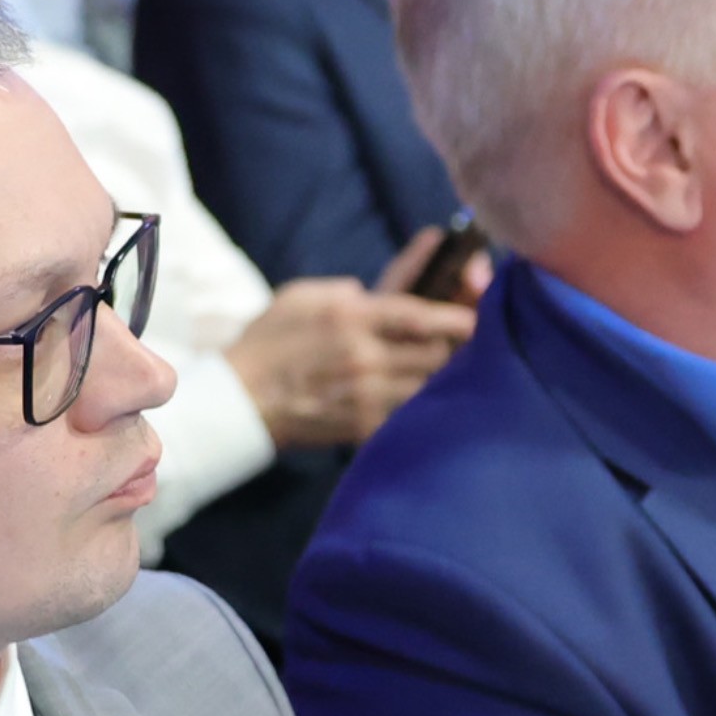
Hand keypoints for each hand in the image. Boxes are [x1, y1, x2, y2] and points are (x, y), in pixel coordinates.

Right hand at [227, 262, 476, 449]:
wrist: (241, 401)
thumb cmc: (267, 343)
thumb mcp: (299, 296)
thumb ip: (342, 290)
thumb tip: (371, 291)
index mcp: (350, 318)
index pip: (419, 316)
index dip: (455, 315)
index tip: (474, 316)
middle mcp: (365, 357)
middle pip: (435, 353)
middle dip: (454, 346)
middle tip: (464, 341)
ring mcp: (367, 395)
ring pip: (428, 384)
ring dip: (440, 375)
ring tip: (445, 367)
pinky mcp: (365, 426)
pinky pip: (408, 411)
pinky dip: (418, 402)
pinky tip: (423, 396)